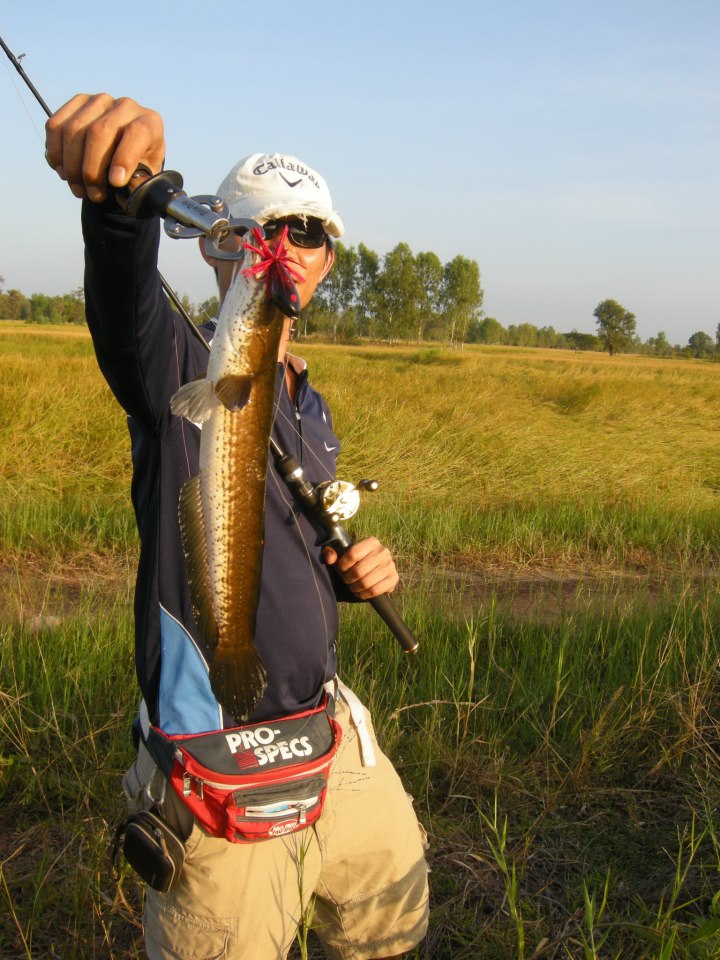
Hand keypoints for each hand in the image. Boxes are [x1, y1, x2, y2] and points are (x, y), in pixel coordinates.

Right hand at [45, 93, 164, 202]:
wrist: (124, 151)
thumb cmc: (139, 167)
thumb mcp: (146, 177)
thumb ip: (139, 184)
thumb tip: (126, 191)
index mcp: (149, 122)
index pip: (137, 133)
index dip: (124, 158)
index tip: (115, 183)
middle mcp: (125, 106)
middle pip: (99, 132)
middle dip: (92, 170)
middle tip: (93, 195)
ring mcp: (98, 101)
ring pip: (74, 130)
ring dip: (72, 167)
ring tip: (79, 189)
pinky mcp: (76, 103)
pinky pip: (56, 126)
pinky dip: (55, 153)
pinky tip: (64, 172)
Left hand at [323, 537, 398, 599]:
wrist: (374, 570)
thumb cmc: (356, 562)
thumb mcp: (343, 555)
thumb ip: (332, 553)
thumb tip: (330, 557)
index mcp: (371, 542)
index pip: (353, 553)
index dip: (343, 565)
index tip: (341, 569)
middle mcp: (383, 551)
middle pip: (359, 570)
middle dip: (348, 579)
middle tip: (346, 580)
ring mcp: (390, 565)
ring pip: (366, 582)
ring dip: (355, 588)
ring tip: (352, 587)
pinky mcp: (394, 578)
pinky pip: (375, 590)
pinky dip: (364, 595)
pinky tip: (360, 592)